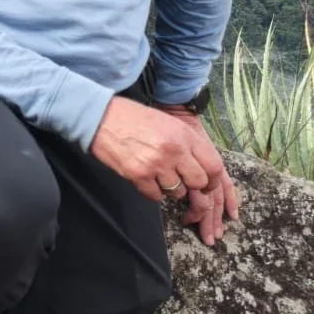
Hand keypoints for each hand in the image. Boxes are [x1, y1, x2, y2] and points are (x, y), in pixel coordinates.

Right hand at [90, 97, 236, 242]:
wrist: (99, 116)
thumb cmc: (132, 118)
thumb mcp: (167, 123)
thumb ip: (187, 143)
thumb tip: (203, 167)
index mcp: (184, 134)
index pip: (214, 167)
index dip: (213, 180)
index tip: (206, 183)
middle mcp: (174, 150)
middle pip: (198, 183)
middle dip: (192, 186)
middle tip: (180, 181)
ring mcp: (156, 164)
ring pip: (178, 192)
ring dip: (170, 188)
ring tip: (157, 174)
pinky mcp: (138, 175)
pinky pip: (156, 196)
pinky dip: (152, 191)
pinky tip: (143, 176)